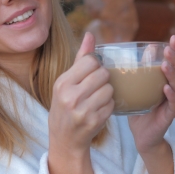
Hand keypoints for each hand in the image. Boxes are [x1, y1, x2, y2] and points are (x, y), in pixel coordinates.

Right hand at [48, 32, 113, 158]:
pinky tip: (99, 109)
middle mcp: (70, 96)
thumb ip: (80, 58)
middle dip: (103, 79)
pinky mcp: (94, 121)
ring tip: (97, 98)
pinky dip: (108, 105)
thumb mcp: (66, 82)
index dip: (96, 65)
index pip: (90, 61)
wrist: (64, 138)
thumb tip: (90, 34)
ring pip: (109, 89)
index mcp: (62, 83)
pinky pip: (112, 104)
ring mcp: (82, 110)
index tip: (92, 72)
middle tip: (96, 86)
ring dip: (107, 93)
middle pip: (102, 74)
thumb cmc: (66, 105)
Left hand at [128, 35, 174, 154]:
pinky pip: (173, 104)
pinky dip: (171, 95)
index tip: (173, 38)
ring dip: (173, 74)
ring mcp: (173, 103)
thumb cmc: (140, 107)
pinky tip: (166, 88)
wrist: (141, 134)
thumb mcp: (139, 86)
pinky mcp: (169, 116)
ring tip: (165, 65)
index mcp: (168, 81)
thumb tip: (145, 46)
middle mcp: (174, 90)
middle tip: (169, 50)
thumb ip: (142, 68)